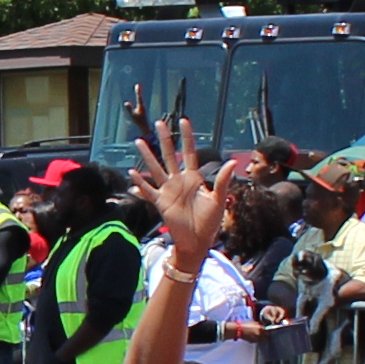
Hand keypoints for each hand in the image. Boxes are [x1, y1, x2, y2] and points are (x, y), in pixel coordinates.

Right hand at [126, 110, 227, 257]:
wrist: (198, 242)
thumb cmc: (210, 222)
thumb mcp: (219, 200)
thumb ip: (223, 180)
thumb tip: (232, 162)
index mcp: (193, 178)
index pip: (189, 152)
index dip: (186, 137)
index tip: (183, 121)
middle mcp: (178, 181)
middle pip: (169, 155)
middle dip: (165, 139)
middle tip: (159, 122)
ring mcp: (167, 191)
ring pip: (155, 169)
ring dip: (147, 156)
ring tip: (139, 141)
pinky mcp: (160, 203)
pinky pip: (148, 190)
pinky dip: (140, 183)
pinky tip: (132, 173)